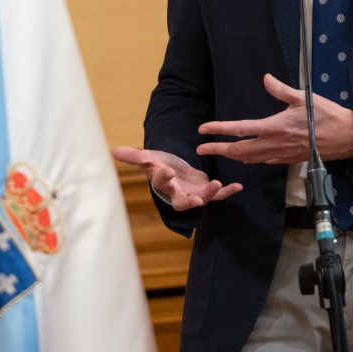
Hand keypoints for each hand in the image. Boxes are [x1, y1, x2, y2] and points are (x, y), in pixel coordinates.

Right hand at [111, 146, 241, 210]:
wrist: (172, 170)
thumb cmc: (158, 165)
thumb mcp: (148, 158)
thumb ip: (134, 156)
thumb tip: (114, 151)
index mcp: (163, 184)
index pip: (161, 183)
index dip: (163, 178)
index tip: (166, 171)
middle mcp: (178, 193)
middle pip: (183, 202)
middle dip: (191, 201)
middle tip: (197, 200)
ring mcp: (193, 195)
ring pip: (202, 199)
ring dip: (211, 194)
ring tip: (218, 184)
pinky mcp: (206, 192)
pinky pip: (218, 195)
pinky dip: (228, 192)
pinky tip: (238, 186)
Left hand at [196, 74, 352, 163]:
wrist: (346, 137)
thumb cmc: (326, 116)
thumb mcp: (303, 98)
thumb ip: (281, 90)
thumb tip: (266, 78)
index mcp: (274, 127)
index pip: (240, 129)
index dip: (219, 129)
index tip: (203, 130)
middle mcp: (274, 144)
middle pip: (239, 150)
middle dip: (218, 150)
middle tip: (201, 150)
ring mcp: (281, 154)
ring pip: (250, 159)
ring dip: (233, 156)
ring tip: (220, 153)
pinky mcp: (289, 160)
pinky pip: (264, 162)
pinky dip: (250, 160)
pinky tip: (247, 158)